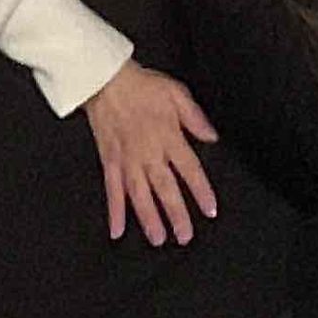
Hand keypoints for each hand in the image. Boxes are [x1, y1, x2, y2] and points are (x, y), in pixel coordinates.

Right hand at [83, 61, 218, 245]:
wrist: (105, 78)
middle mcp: (148, 152)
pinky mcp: (109, 160)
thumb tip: (212, 137)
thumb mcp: (176, 92)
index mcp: (168, 135)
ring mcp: (127, 159)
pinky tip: (117, 230)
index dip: (201, 190)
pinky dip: (114, 211)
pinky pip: (112, 189)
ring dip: (149, 218)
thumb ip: (195, 117)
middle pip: (165, 188)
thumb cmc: (141, 84)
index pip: (189, 168)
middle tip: (185, 237)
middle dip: (176, 214)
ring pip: (140, 194)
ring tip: (158, 239)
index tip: (210, 210)